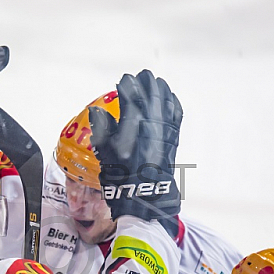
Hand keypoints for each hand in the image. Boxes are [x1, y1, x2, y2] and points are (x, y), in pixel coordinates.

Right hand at [89, 69, 182, 221]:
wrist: (143, 197)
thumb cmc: (119, 177)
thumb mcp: (103, 153)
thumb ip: (101, 129)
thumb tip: (97, 111)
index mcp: (132, 127)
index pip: (131, 98)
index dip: (127, 86)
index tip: (123, 79)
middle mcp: (151, 126)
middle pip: (152, 96)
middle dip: (146, 83)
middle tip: (141, 75)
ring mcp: (164, 132)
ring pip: (166, 104)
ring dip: (161, 90)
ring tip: (157, 82)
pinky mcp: (173, 140)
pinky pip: (176, 116)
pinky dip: (173, 104)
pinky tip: (171, 98)